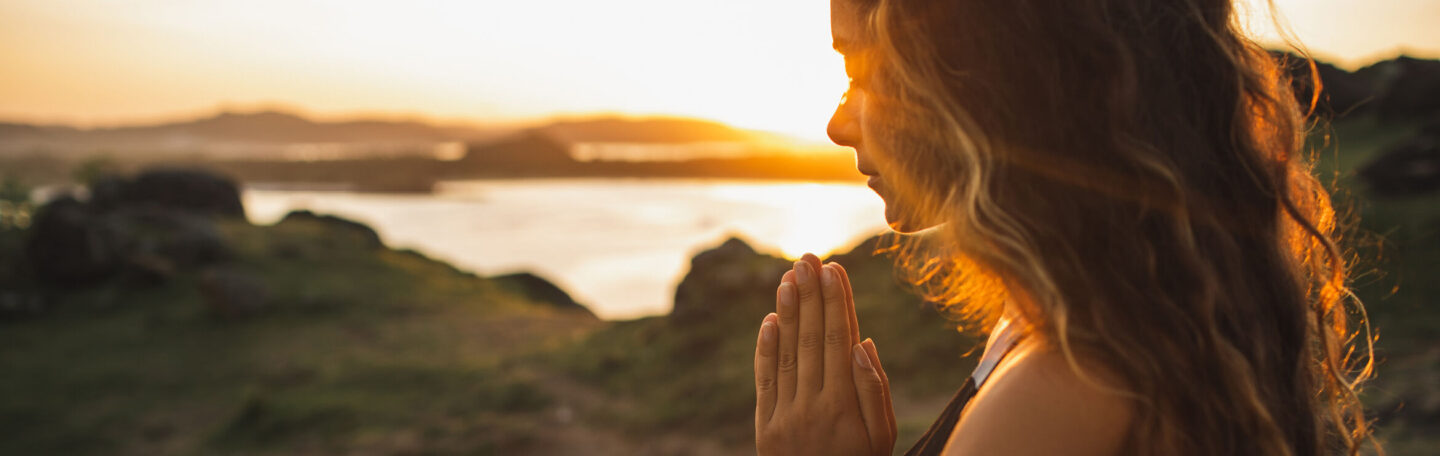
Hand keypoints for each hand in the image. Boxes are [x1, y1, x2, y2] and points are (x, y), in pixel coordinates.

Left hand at [755, 254, 896, 454]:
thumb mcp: (882, 438)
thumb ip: (874, 390)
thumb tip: (863, 342)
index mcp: (844, 405)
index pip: (839, 339)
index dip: (836, 302)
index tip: (833, 269)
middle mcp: (812, 406)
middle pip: (811, 339)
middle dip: (810, 295)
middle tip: (807, 259)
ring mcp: (785, 416)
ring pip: (786, 354)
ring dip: (787, 313)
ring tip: (788, 277)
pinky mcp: (765, 427)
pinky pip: (765, 381)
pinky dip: (766, 349)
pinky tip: (769, 320)